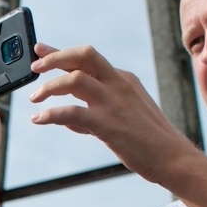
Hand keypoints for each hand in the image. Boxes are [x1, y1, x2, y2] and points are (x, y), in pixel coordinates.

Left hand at [26, 42, 195, 183]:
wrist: (172, 158)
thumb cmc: (147, 141)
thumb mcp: (121, 118)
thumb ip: (93, 113)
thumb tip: (67, 119)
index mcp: (121, 80)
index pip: (87, 59)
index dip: (60, 53)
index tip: (39, 49)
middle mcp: (118, 84)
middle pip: (83, 55)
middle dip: (55, 57)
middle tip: (34, 67)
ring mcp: (113, 102)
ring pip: (75, 79)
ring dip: (49, 86)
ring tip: (34, 99)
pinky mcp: (108, 124)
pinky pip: (72, 113)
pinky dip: (51, 114)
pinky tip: (38, 119)